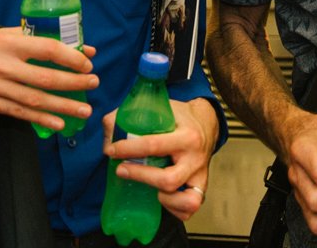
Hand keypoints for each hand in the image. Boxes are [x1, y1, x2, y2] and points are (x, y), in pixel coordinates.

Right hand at [0, 27, 97, 131]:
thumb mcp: (14, 35)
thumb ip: (47, 39)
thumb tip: (86, 50)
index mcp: (10, 42)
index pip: (47, 49)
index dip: (70, 58)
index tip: (87, 65)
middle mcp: (1, 64)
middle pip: (44, 78)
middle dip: (73, 83)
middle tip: (94, 84)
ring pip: (34, 100)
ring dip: (63, 106)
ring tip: (85, 110)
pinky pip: (19, 113)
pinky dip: (41, 119)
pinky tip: (60, 122)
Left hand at [103, 97, 219, 220]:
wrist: (207, 123)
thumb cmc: (180, 117)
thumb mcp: (161, 108)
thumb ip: (133, 116)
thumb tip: (109, 131)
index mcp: (186, 135)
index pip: (153, 145)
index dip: (128, 149)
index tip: (112, 151)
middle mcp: (195, 158)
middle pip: (169, 179)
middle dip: (140, 177)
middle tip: (122, 170)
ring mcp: (200, 175)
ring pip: (186, 200)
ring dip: (164, 200)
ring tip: (150, 189)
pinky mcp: (201, 186)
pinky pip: (190, 208)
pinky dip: (174, 208)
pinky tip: (162, 197)